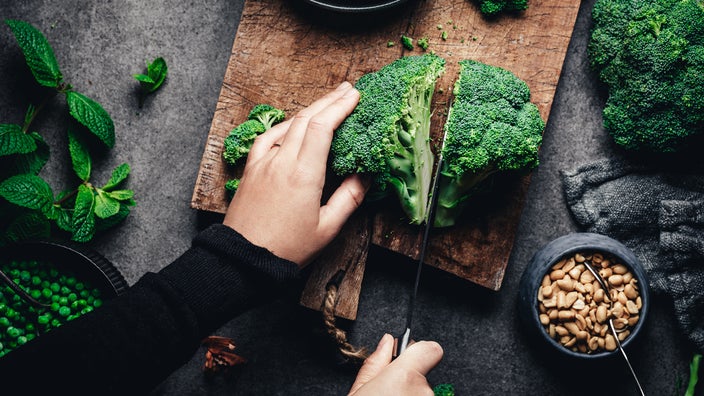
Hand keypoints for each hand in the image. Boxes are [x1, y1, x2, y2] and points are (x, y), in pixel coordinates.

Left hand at [223, 82, 366, 266]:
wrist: (243, 259)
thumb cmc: (287, 249)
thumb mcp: (327, 228)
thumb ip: (349, 198)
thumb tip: (365, 176)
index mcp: (303, 174)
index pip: (322, 127)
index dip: (340, 106)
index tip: (355, 95)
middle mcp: (281, 162)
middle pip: (306, 118)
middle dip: (329, 100)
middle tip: (348, 89)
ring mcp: (263, 163)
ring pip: (287, 124)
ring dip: (309, 110)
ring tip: (326, 102)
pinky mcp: (251, 170)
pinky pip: (267, 138)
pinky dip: (283, 125)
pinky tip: (291, 124)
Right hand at [348, 334, 443, 395]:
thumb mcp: (358, 391)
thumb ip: (375, 364)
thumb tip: (387, 342)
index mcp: (404, 377)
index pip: (431, 350)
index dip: (419, 352)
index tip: (409, 360)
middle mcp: (424, 392)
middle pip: (422, 376)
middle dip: (408, 383)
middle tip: (388, 393)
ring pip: (423, 394)